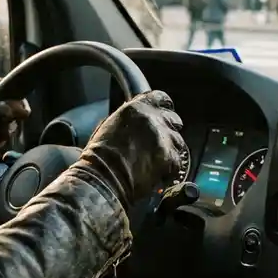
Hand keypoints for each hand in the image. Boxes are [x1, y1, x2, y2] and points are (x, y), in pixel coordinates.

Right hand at [73, 90, 184, 209]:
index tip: (163, 115)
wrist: (103, 178)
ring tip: (156, 161)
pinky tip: (158, 172)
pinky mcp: (169, 157)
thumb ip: (129, 120)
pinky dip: (171, 168)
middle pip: (173, 119)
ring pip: (178, 140)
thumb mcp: (110, 127)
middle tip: (159, 143)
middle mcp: (152, 119)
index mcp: (136, 108)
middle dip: (168, 130)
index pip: (161, 99)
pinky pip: (178, 160)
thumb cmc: (99, 157)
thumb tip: (137, 122)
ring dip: (170, 149)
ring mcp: (162, 137)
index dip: (163, 108)